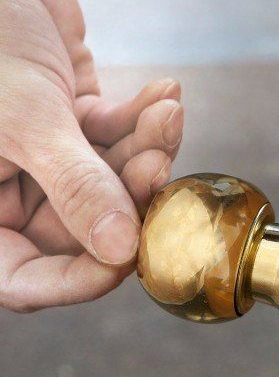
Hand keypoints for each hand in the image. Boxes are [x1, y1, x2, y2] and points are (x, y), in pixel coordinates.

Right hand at [0, 0, 183, 311]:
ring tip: (165, 117)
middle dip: (131, 197)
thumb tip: (121, 251)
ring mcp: (45, 164)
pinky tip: (165, 95)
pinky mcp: (75, 129)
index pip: (25, 279)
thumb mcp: (25, 118)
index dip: (78, 281)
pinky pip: (119, 141)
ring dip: (148, 152)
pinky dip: (145, 122)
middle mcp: (9, 194)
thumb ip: (76, 186)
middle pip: (87, 230)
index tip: (129, 258)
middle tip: (157, 164)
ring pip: (113, 185)